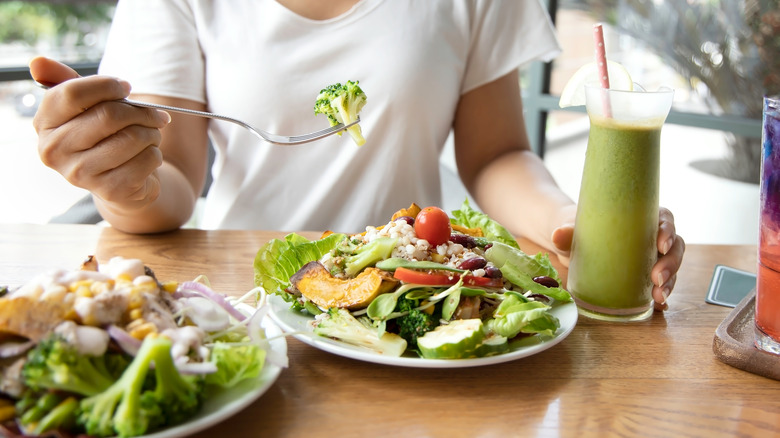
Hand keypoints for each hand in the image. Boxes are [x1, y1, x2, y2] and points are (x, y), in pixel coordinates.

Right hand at [29, 56, 170, 209]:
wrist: (120, 182)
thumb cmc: (103, 136)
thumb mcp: (84, 108)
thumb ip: (65, 82)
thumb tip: (38, 63)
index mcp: (44, 124)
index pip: (72, 93)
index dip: (106, 85)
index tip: (126, 87)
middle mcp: (55, 150)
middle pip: (108, 115)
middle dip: (141, 111)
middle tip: (155, 114)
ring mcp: (81, 173)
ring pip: (133, 137)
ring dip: (152, 133)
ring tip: (151, 135)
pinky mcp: (109, 190)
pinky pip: (147, 159)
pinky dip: (156, 153)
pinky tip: (148, 156)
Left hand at [551, 206, 684, 311]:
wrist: (570, 242)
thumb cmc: (577, 228)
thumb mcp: (572, 228)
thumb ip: (566, 231)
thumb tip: (557, 234)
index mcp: (640, 216)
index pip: (664, 218)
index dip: (668, 230)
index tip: (661, 244)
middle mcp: (651, 235)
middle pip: (674, 246)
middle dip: (671, 263)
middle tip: (657, 278)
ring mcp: (650, 256)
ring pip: (671, 266)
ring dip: (670, 282)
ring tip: (658, 297)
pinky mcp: (644, 275)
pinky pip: (661, 284)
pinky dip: (663, 295)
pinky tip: (659, 306)